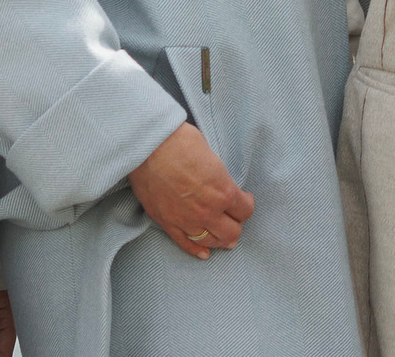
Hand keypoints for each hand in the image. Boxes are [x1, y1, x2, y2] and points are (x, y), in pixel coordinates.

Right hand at [128, 123, 251, 259]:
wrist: (147, 147)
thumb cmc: (180, 142)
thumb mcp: (211, 155)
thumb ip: (219, 176)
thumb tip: (219, 181)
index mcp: (223, 191)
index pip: (245, 211)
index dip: (246, 204)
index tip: (244, 200)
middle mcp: (208, 211)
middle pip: (232, 233)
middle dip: (235, 225)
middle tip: (233, 218)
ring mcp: (187, 221)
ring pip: (211, 242)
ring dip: (219, 239)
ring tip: (222, 235)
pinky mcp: (168, 223)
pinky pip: (186, 244)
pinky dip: (197, 250)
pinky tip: (204, 253)